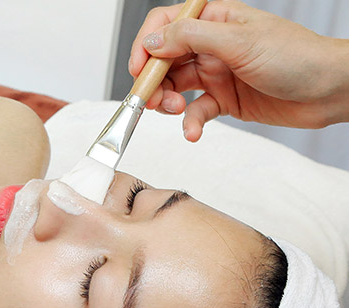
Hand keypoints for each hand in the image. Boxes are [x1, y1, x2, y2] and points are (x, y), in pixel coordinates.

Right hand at [129, 0, 348, 140]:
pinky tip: (193, 131)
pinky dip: (190, 123)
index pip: (165, 24)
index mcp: (213, 18)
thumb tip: (153, 42)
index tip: (139, 70)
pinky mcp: (221, 99)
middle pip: (164, 60)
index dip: (146, 46)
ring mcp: (214, 73)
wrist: (325, 91)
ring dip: (168, 103)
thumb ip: (190, 38)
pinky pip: (194, 111)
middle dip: (153, 80)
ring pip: (175, 87)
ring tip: (174, 112)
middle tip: (150, 99)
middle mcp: (210, 44)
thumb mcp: (237, 41)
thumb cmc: (295, 57)